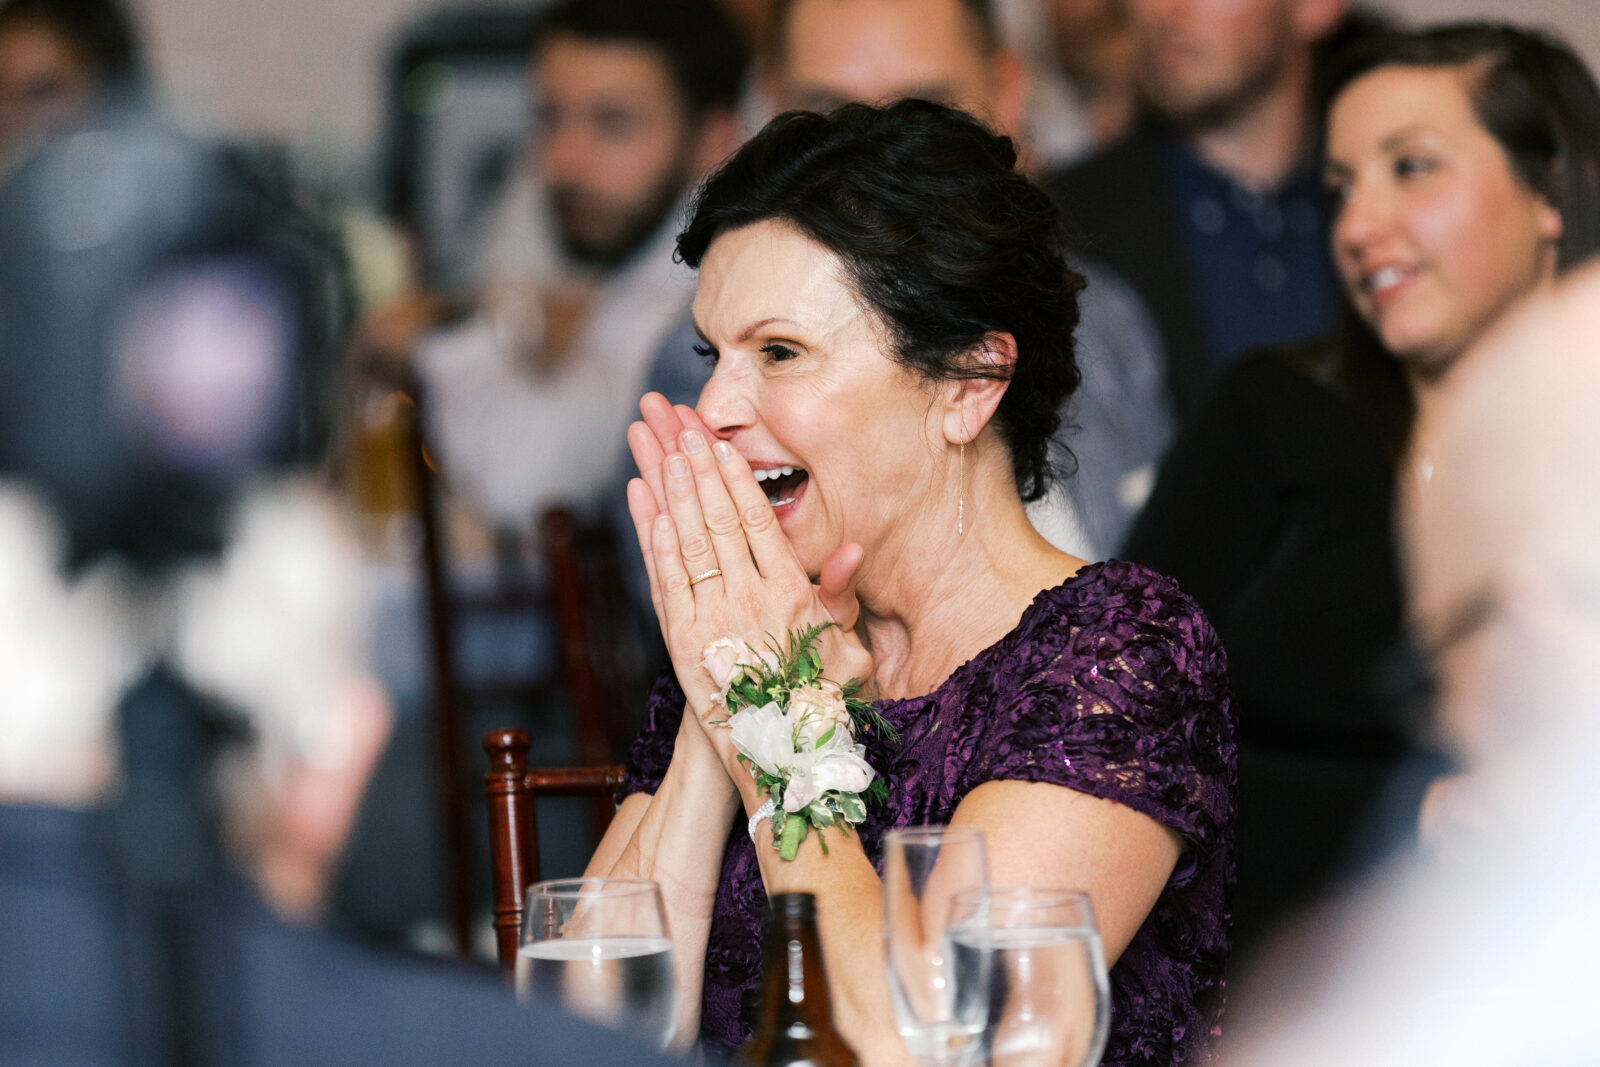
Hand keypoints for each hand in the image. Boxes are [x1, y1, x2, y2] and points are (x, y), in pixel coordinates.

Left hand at [624, 394, 873, 727]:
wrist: (776, 757)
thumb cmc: (819, 698)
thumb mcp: (848, 648)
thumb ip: (841, 596)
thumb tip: (853, 549)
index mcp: (790, 596)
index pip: (759, 522)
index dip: (735, 479)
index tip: (720, 444)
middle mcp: (748, 602)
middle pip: (718, 520)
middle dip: (696, 469)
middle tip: (678, 427)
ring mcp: (710, 620)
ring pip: (687, 543)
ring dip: (670, 492)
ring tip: (658, 450)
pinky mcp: (681, 641)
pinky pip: (664, 581)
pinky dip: (652, 541)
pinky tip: (646, 507)